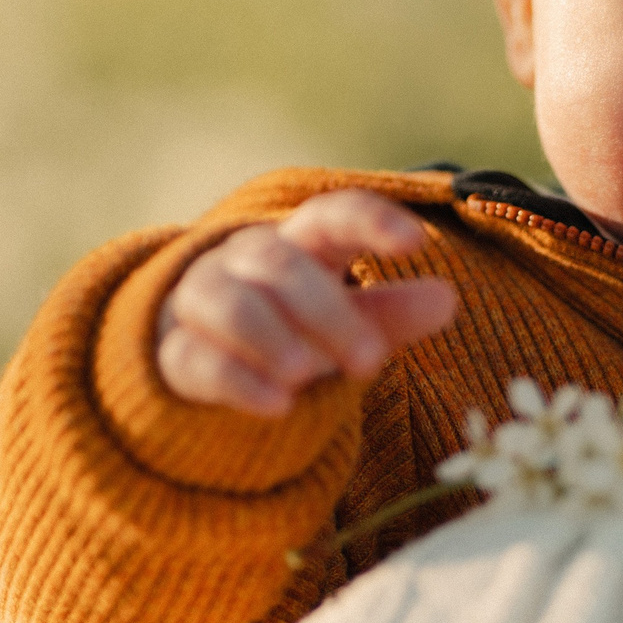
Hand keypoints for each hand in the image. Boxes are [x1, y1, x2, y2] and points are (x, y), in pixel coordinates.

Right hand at [157, 190, 457, 416]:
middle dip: (326, 311)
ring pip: (228, 301)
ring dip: (271, 336)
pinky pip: (196, 358)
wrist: (208, 354)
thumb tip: (447, 300)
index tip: (416, 242)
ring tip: (309, 375)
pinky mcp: (176, 353)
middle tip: (371, 362)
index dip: (370, 221)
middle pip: (279, 263)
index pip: (331, 216)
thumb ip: (392, 313)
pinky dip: (238, 381)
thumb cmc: (296, 327)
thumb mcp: (348, 320)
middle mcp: (246, 260)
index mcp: (301, 242)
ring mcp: (204, 301)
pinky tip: (278, 407)